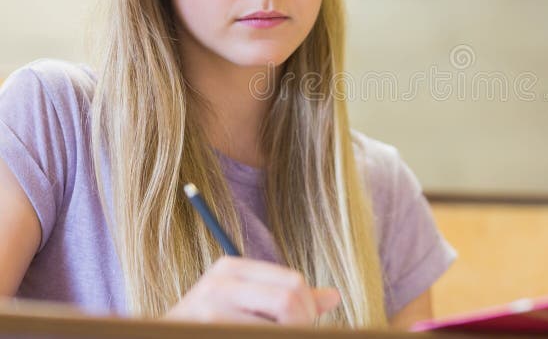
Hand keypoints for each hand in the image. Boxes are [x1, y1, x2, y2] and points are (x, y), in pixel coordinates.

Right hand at [163, 256, 340, 324]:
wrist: (162, 337)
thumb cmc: (210, 328)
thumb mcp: (245, 307)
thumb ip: (285, 300)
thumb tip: (334, 297)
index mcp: (232, 268)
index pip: (293, 283)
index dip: (308, 310)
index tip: (304, 327)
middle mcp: (220, 281)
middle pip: (289, 301)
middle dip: (301, 326)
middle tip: (296, 336)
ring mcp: (210, 309)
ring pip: (277, 327)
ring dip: (287, 336)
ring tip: (271, 336)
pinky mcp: (208, 329)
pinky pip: (257, 336)